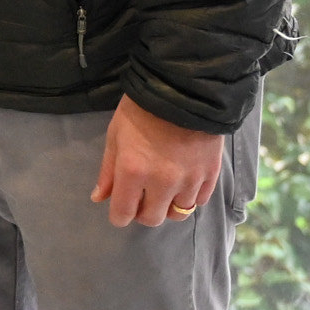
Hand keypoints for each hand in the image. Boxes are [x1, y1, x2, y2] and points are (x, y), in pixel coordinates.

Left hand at [92, 94, 222, 227]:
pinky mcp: (210, 174)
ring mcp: (189, 180)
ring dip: (167, 205)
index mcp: (133, 172)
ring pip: (178, 213)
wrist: (183, 90)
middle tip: (141, 197)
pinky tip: (182, 182)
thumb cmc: (141, 110)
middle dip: (143, 212)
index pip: (124, 214)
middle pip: (152, 219)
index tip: (120, 208)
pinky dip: (189, 197)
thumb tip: (99, 198)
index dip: (119, 215)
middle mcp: (162, 182)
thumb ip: (108, 171)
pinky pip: (199, 201)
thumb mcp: (115, 136)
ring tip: (163, 189)